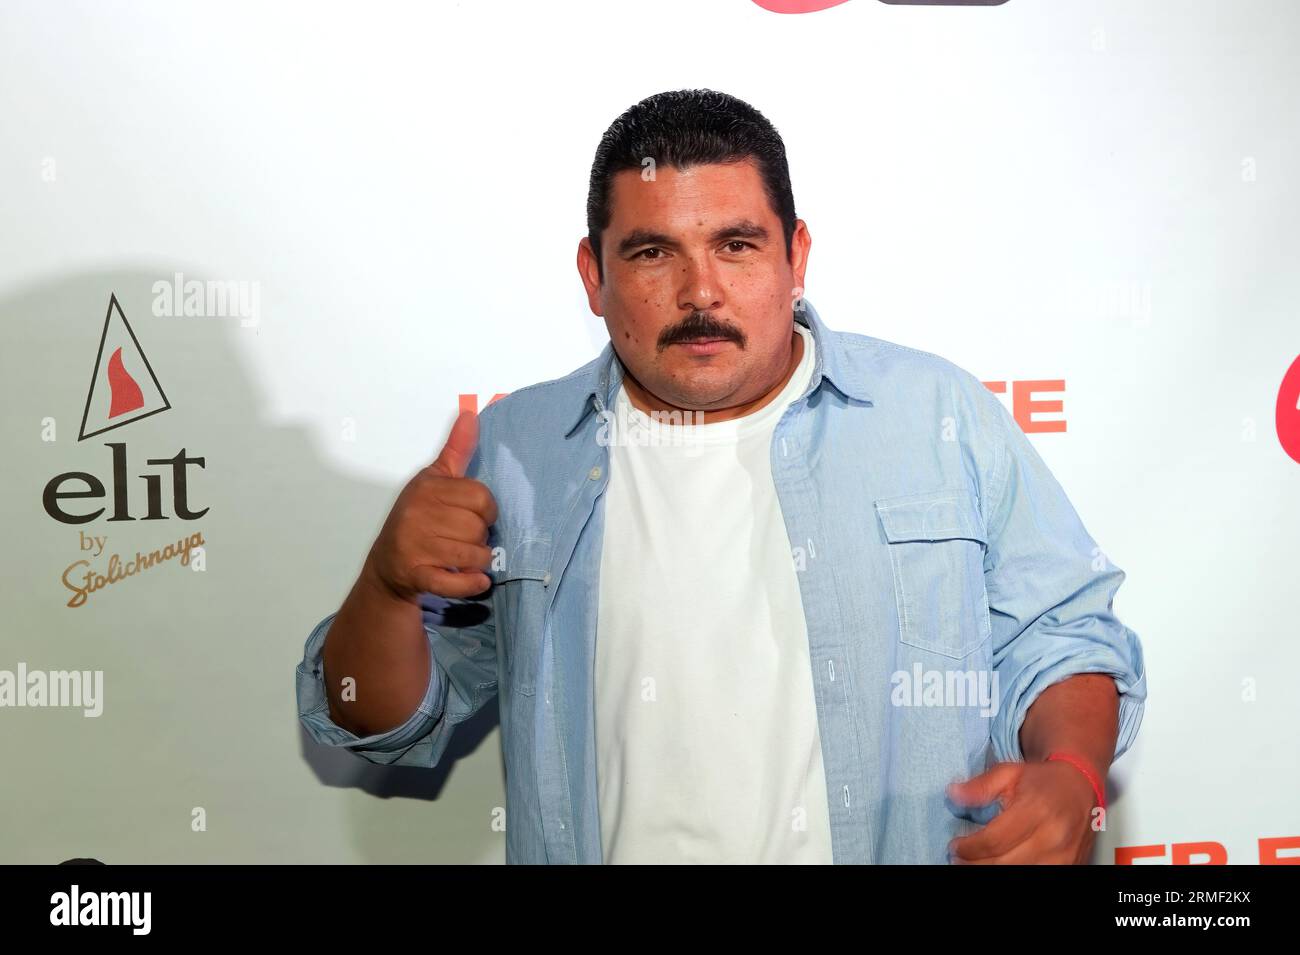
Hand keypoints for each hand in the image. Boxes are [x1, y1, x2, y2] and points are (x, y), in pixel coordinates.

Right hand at [364, 409, 498, 601]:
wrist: (387, 567)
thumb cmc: (417, 519)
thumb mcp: (433, 481)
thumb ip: (456, 450)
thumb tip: (471, 414)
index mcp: (427, 488)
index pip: (482, 497)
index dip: (486, 511)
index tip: (475, 516)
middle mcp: (418, 514)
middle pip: (479, 528)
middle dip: (480, 538)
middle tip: (465, 539)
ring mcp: (415, 546)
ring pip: (474, 555)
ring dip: (478, 562)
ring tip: (465, 558)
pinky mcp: (416, 575)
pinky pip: (458, 582)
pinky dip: (471, 584)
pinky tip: (475, 580)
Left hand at [946, 759, 1100, 863]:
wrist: (1082, 785)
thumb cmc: (1043, 780)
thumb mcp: (1009, 772)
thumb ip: (981, 786)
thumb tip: (953, 794)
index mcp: (1036, 811)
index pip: (995, 840)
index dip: (970, 848)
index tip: (955, 846)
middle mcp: (1054, 837)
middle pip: (1005, 864)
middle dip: (975, 864)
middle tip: (958, 860)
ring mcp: (1065, 856)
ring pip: (1021, 874)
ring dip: (991, 873)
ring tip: (974, 864)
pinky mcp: (1072, 866)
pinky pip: (1038, 876)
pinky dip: (1014, 873)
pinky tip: (998, 865)